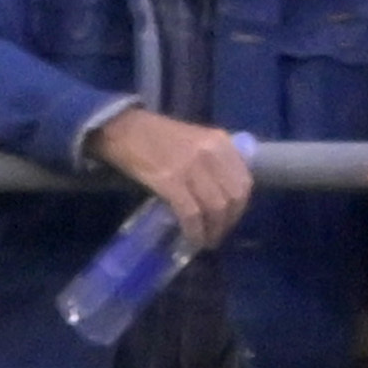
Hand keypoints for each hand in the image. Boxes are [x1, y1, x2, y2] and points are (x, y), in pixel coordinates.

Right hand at [94, 104, 257, 246]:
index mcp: (220, 142)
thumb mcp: (196, 140)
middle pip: (233, 199)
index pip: (244, 182)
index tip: (229, 220)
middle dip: (227, 223)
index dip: (239, 208)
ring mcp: (191, 166)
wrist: (123, 128)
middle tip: (216, 234)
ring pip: (215, 209)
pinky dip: (194, 231)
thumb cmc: (157, 136)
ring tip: (204, 240)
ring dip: (212, 231)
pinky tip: (191, 239)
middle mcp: (211, 152)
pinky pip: (192, 214)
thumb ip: (215, 163)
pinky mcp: (171, 181)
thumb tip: (226, 197)